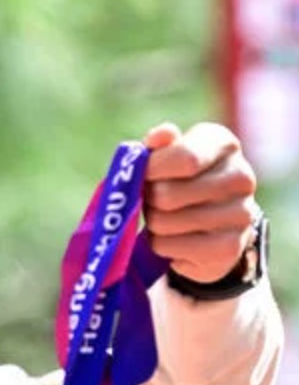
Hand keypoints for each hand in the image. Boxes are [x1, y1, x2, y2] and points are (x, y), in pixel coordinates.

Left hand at [142, 121, 257, 283]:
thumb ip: (159, 144)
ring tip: (167, 218)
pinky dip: (161, 246)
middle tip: (154, 200)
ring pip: (164, 223)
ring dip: (153, 225)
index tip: (144, 175)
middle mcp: (241, 177)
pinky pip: (169, 247)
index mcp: (224, 145)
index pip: (184, 158)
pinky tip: (175, 238)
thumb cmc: (178, 180)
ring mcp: (240, 214)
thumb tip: (160, 136)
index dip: (151, 170)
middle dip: (148, 200)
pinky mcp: (229, 247)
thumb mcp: (167, 155)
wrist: (210, 223)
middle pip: (166, 195)